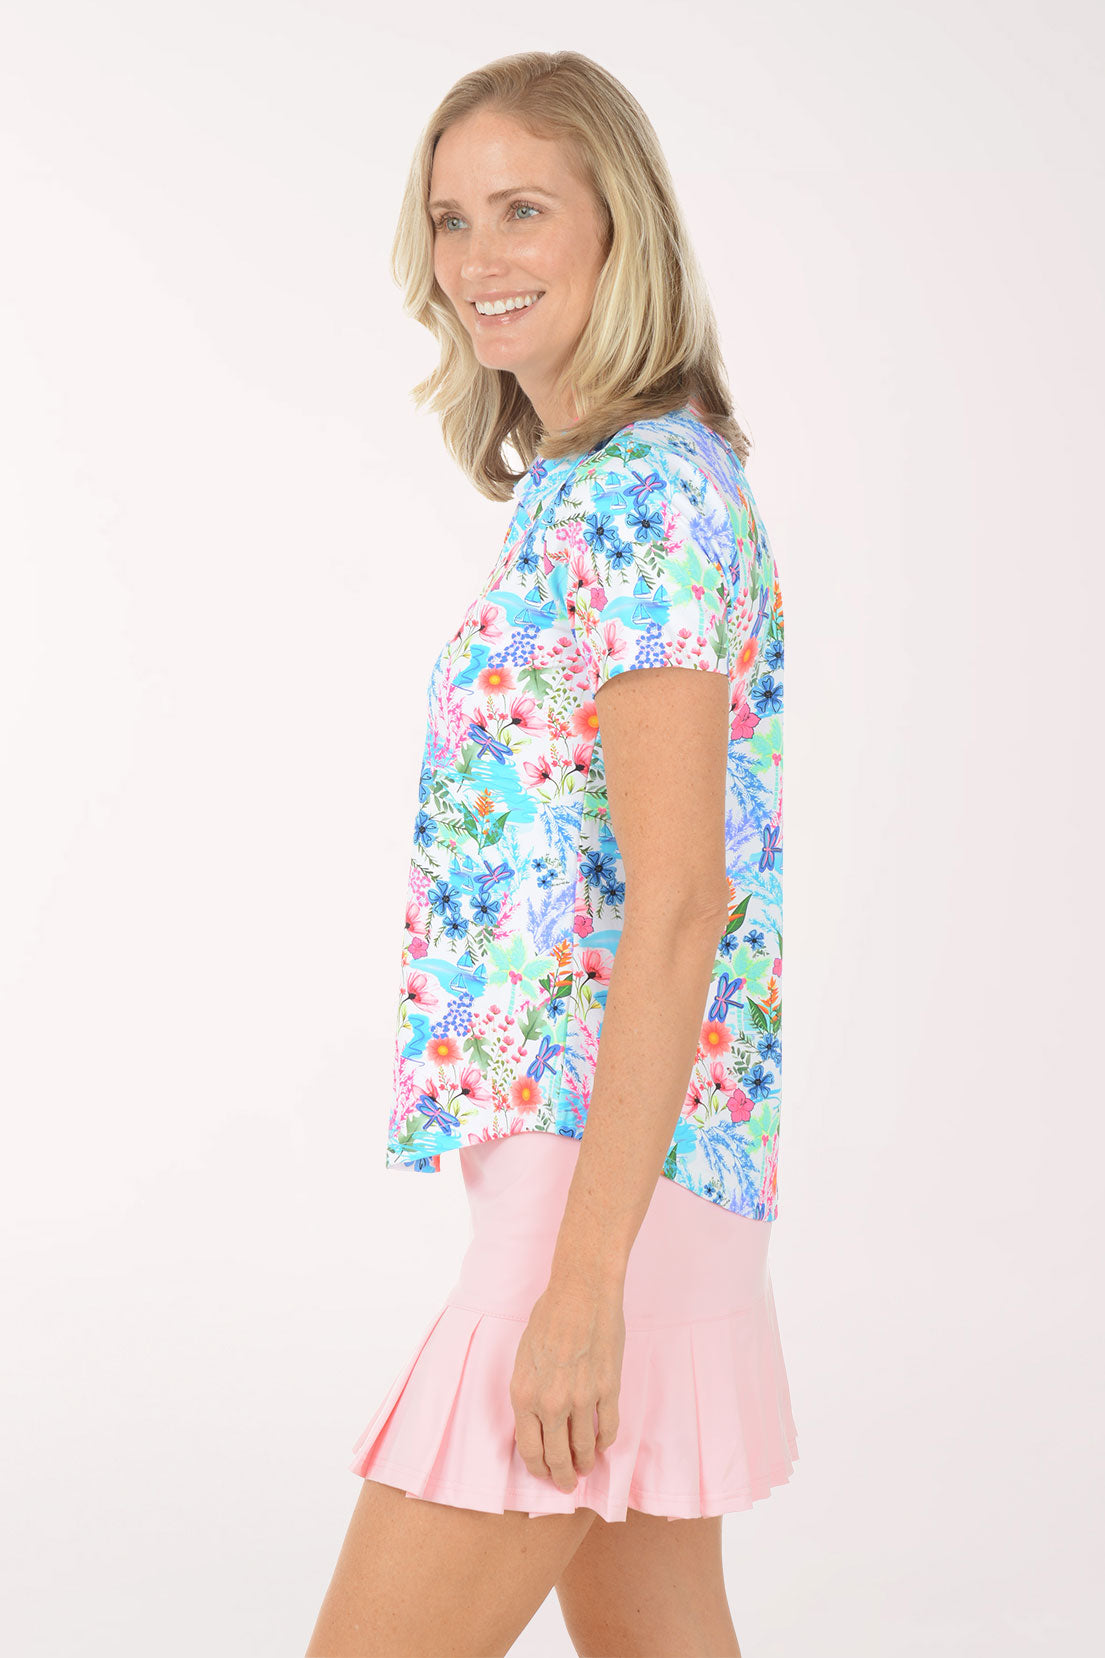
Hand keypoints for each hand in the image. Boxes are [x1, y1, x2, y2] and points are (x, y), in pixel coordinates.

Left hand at [509, 1278, 625, 1493]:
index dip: (539, 1469)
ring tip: (587, 1466)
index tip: (545, 1475)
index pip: (530, 1450)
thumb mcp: (524, 1359)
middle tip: (568, 1484)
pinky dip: (606, 1440)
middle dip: (563, 1476)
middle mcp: (551, 1403)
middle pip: (557, 1456)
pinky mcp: (608, 1389)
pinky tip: (603, 1442)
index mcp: (524, 1395)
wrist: (581, 1293)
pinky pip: (608, 1427)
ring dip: (586, 1462)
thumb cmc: (548, 1319)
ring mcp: (582, 1398)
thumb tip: (538, 1422)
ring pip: (585, 1447)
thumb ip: (530, 1394)